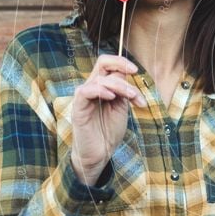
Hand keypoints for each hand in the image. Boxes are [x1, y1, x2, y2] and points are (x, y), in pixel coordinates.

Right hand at [70, 54, 145, 185]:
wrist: (101, 153)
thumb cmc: (109, 131)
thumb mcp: (121, 107)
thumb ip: (123, 92)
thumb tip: (127, 75)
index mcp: (103, 86)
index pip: (109, 64)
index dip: (122, 62)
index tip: (136, 71)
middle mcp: (92, 87)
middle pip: (102, 62)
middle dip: (121, 64)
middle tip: (135, 74)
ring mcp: (84, 96)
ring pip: (101, 78)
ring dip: (121, 86)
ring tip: (132, 98)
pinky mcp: (78, 107)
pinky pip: (86, 91)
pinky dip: (101, 90)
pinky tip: (112, 98)